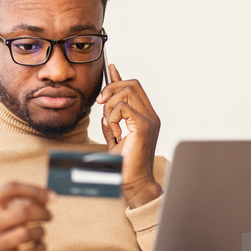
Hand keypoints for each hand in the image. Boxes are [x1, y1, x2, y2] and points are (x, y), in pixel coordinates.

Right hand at [0, 182, 53, 250]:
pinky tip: (39, 245)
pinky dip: (41, 247)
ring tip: (40, 231)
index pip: (11, 188)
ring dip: (40, 231)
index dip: (35, 190)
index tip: (52, 197)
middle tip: (48, 216)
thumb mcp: (0, 211)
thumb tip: (51, 197)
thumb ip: (22, 200)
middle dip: (42, 212)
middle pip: (23, 212)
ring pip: (27, 233)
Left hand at [97, 64, 161, 208]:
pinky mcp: (143, 126)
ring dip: (110, 105)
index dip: (120, 78)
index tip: (110, 68)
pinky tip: (115, 132)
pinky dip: (113, 117)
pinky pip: (123, 108)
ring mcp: (149, 120)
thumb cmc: (124, 165)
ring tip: (110, 124)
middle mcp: (150, 115)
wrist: (134, 182)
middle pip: (132, 84)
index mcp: (145, 117)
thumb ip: (111, 123)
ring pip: (127, 92)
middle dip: (111, 88)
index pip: (135, 88)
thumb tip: (104, 111)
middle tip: (100, 103)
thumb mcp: (114, 138)